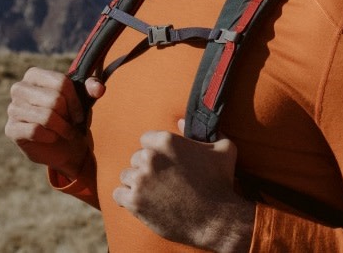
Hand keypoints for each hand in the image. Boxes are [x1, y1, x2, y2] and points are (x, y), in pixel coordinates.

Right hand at [4, 67, 103, 179]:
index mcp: (34, 75)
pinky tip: (52, 138)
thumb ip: (92, 88)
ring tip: (65, 132)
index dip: (76, 101)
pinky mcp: (11, 129)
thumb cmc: (71, 117)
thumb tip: (99, 89)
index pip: (61, 82)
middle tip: (71, 124)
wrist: (63, 146)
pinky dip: (50, 137)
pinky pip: (35, 131)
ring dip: (62, 128)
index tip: (80, 114)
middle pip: (54, 99)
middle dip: (68, 116)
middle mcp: (19, 88)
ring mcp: (12, 109)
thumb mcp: (84, 99)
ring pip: (46, 116)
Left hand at [113, 120, 254, 252]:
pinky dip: (126, 199)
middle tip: (162, 182)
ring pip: (126, 176)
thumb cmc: (221, 183)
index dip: (155, 152)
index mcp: (167, 141)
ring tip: (154, 194)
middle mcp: (150, 157)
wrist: (216, 220)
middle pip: (136, 158)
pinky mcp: (134, 201)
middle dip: (147, 169)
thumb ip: (203, 132)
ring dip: (136, 184)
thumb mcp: (223, 149)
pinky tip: (141, 203)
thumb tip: (180, 122)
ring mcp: (140, 180)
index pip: (146, 139)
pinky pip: (118, 194)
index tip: (165, 164)